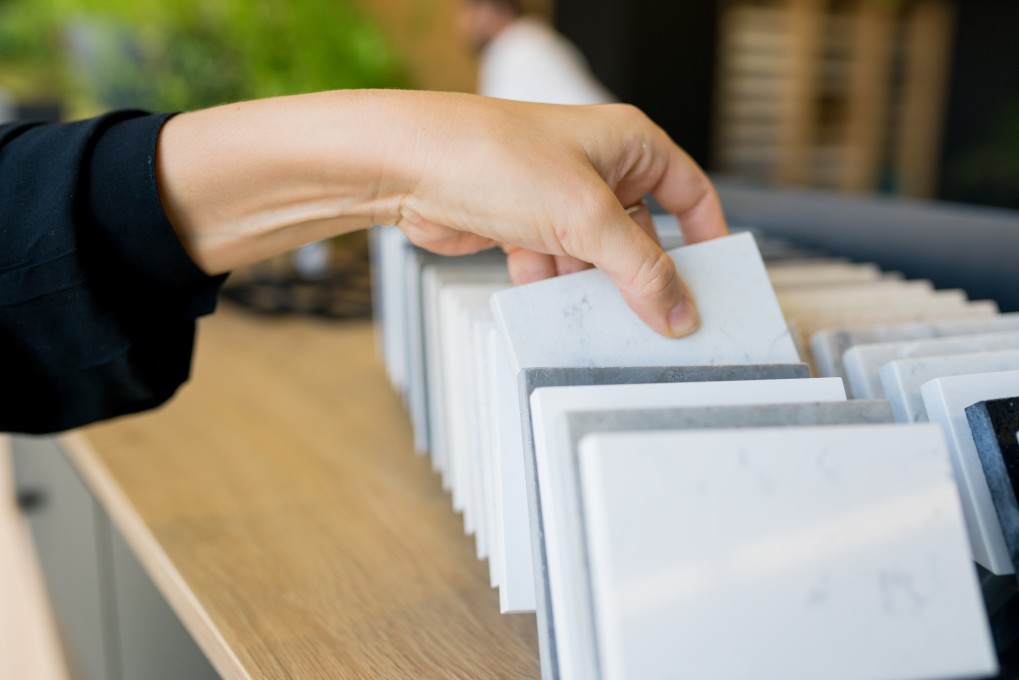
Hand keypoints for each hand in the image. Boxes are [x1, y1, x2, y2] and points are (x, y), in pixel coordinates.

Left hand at [385, 94, 727, 336]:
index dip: (706, 238)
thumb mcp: (587, 217)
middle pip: (641, 235)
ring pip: (596, 258)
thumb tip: (679, 310)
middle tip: (660, 323)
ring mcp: (557, 198)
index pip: (689, 193)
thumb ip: (640, 269)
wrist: (410, 166)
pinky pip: (555, 267)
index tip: (716, 284)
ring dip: (593, 290)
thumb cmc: (494, 157)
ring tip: (601, 325)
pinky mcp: (523, 225)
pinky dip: (553, 290)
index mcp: (628, 144)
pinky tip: (551, 309)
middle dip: (643, 277)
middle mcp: (597, 167)